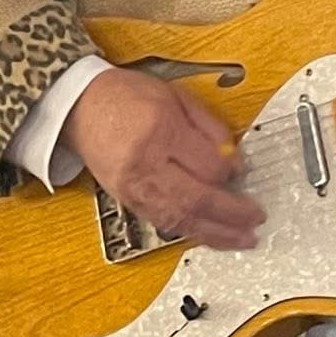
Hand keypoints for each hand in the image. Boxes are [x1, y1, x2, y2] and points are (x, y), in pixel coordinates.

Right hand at [61, 67, 262, 250]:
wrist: (81, 107)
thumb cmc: (126, 97)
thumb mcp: (176, 96)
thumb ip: (209, 126)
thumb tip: (234, 158)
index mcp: (160, 130)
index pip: (208, 165)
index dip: (231, 171)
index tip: (242, 171)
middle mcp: (145, 164)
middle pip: (196, 199)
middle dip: (231, 214)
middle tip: (255, 219)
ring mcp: (133, 187)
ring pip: (180, 219)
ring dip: (215, 234)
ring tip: (240, 239)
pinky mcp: (127, 201)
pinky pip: (163, 223)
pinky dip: (190, 232)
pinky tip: (209, 236)